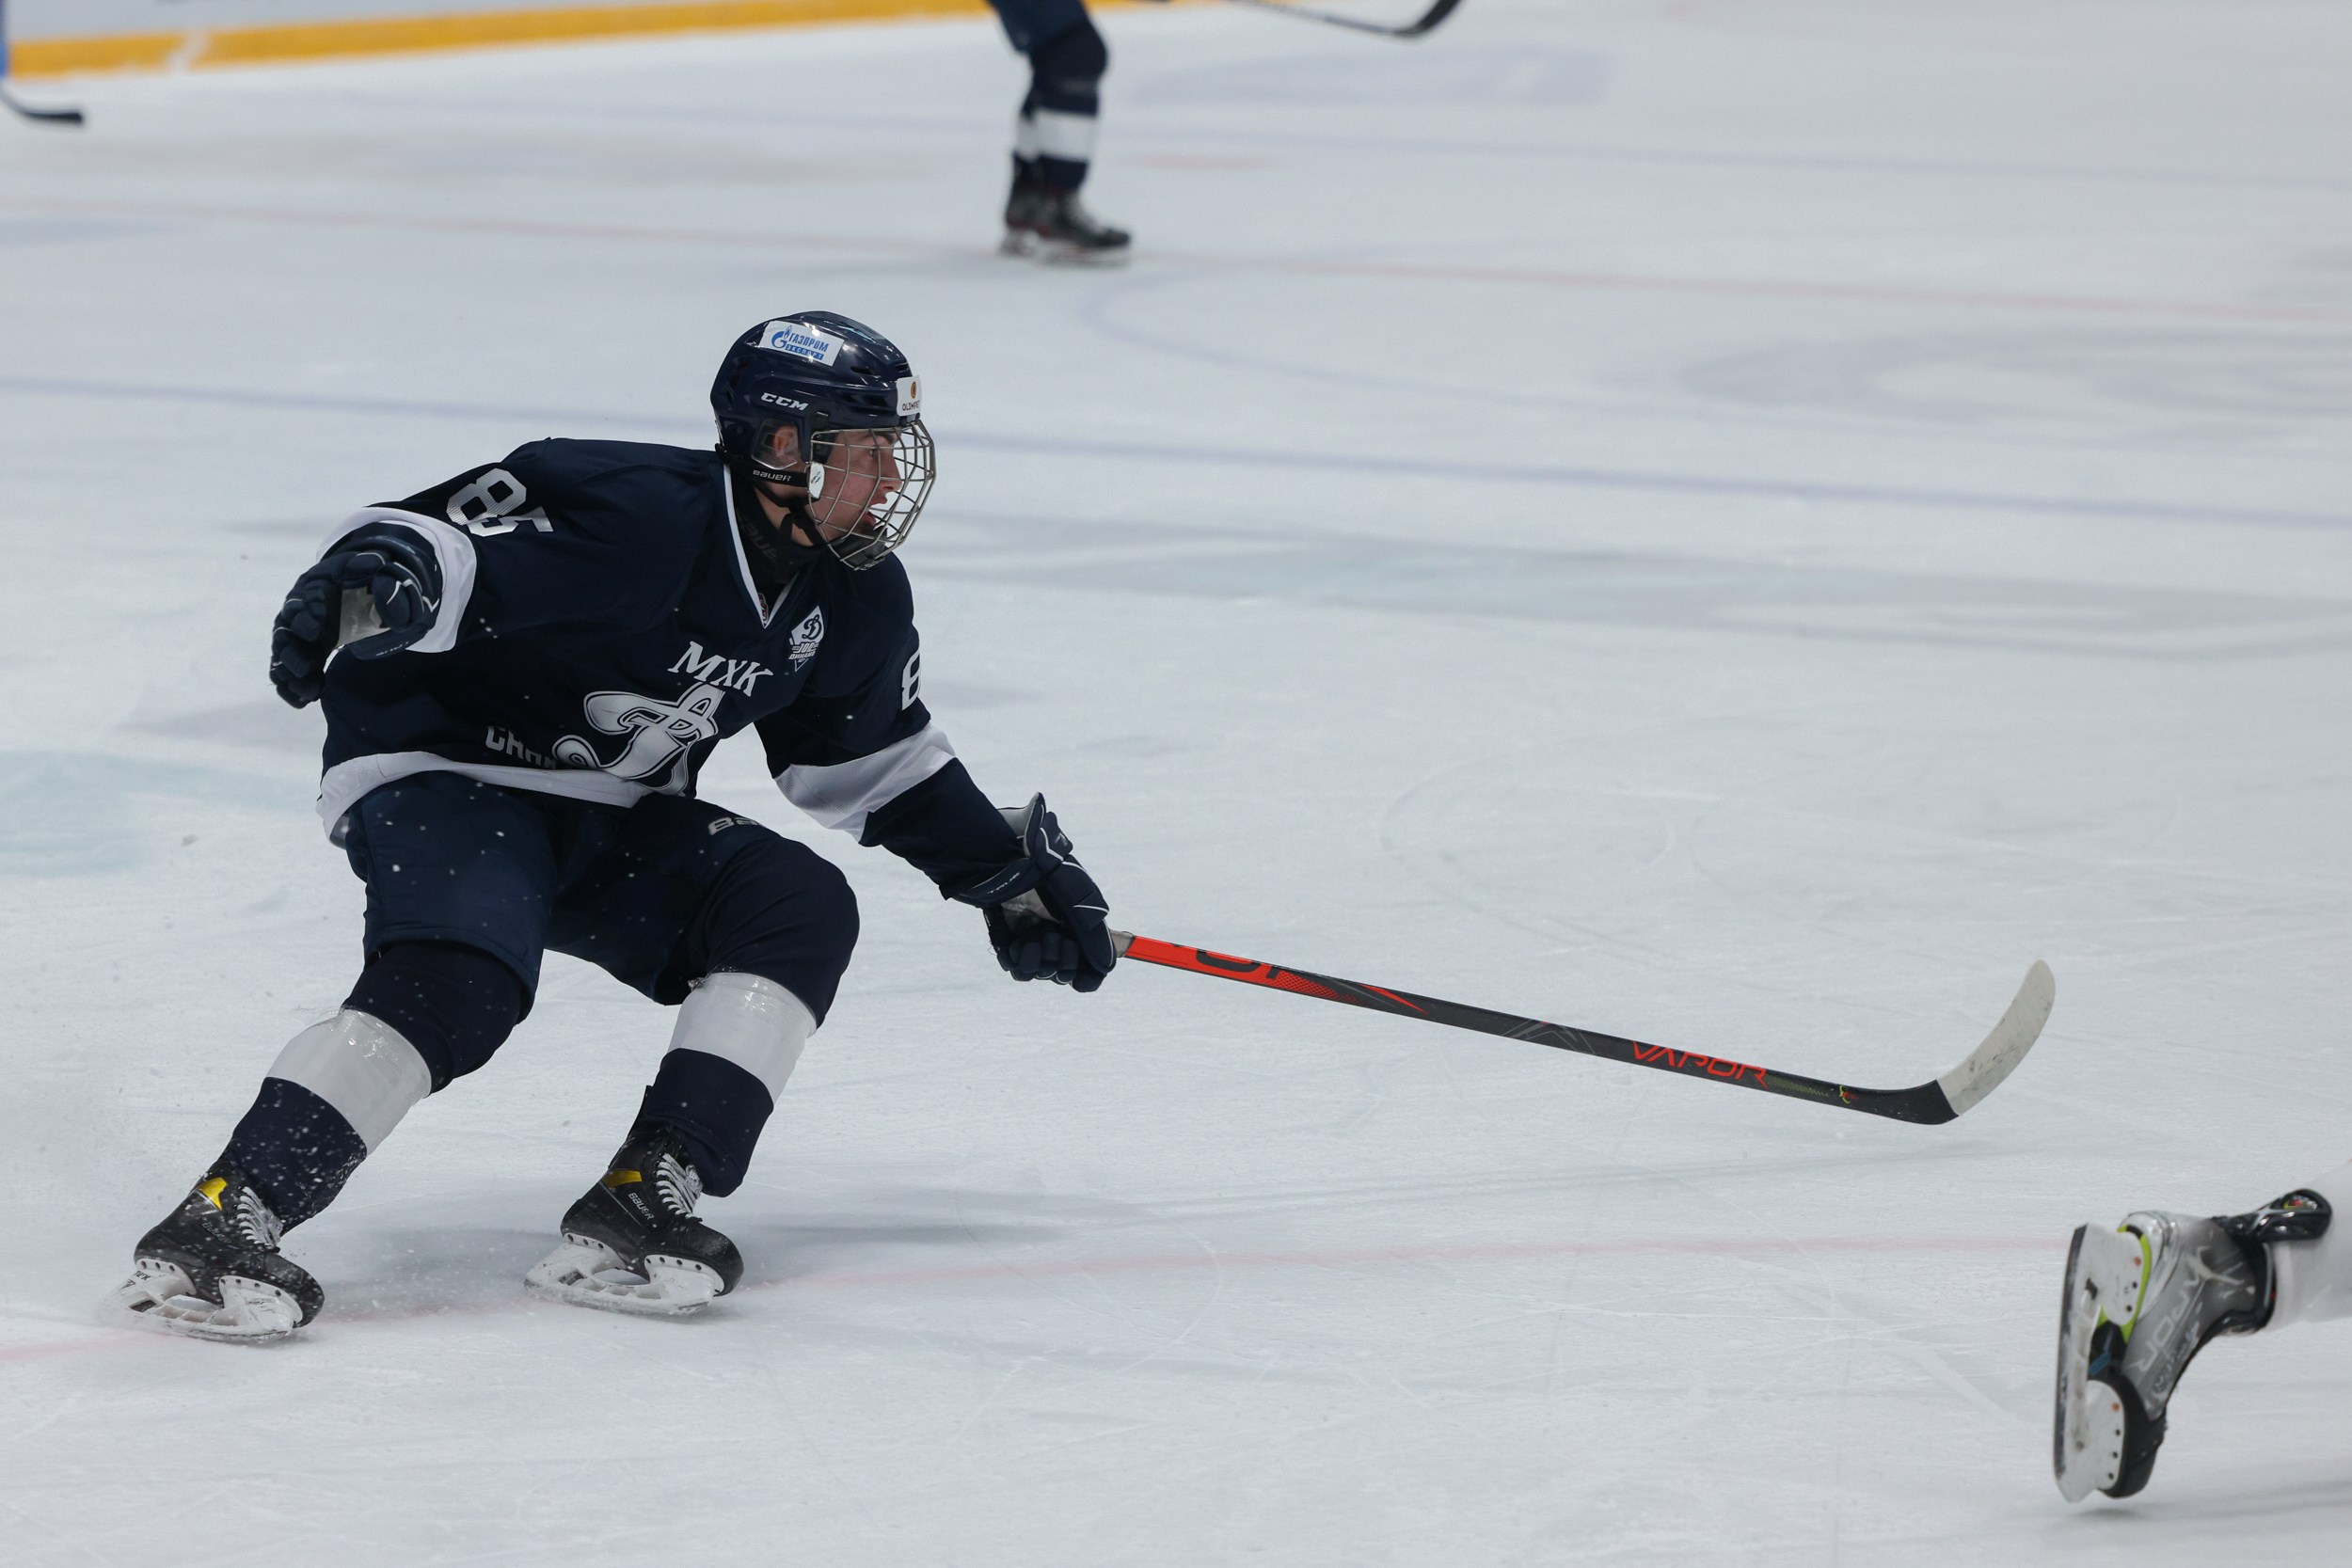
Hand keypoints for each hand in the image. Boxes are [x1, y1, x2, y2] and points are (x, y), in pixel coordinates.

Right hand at [269, 529, 440, 707]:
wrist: (346, 590)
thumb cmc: (348, 577)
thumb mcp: (357, 567)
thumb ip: (365, 566)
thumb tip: (378, 563)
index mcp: (305, 595)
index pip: (297, 606)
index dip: (302, 618)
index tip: (315, 631)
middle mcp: (294, 618)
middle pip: (283, 637)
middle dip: (291, 653)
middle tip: (304, 667)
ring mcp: (296, 639)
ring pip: (283, 660)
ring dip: (292, 677)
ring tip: (307, 693)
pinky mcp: (302, 655)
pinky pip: (288, 674)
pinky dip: (292, 688)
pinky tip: (303, 702)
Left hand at [952, 795, 1115, 991]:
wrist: (1001, 860)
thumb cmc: (1042, 870)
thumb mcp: (1077, 898)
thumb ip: (1094, 934)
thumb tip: (1107, 967)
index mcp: (1079, 922)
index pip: (1090, 965)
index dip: (1086, 974)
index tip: (1080, 976)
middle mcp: (1058, 932)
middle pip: (1065, 972)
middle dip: (1062, 963)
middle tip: (1054, 938)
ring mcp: (1033, 937)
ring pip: (1041, 973)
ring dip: (1038, 962)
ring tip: (1033, 940)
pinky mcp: (1009, 941)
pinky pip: (1017, 969)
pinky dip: (1019, 962)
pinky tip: (1018, 945)